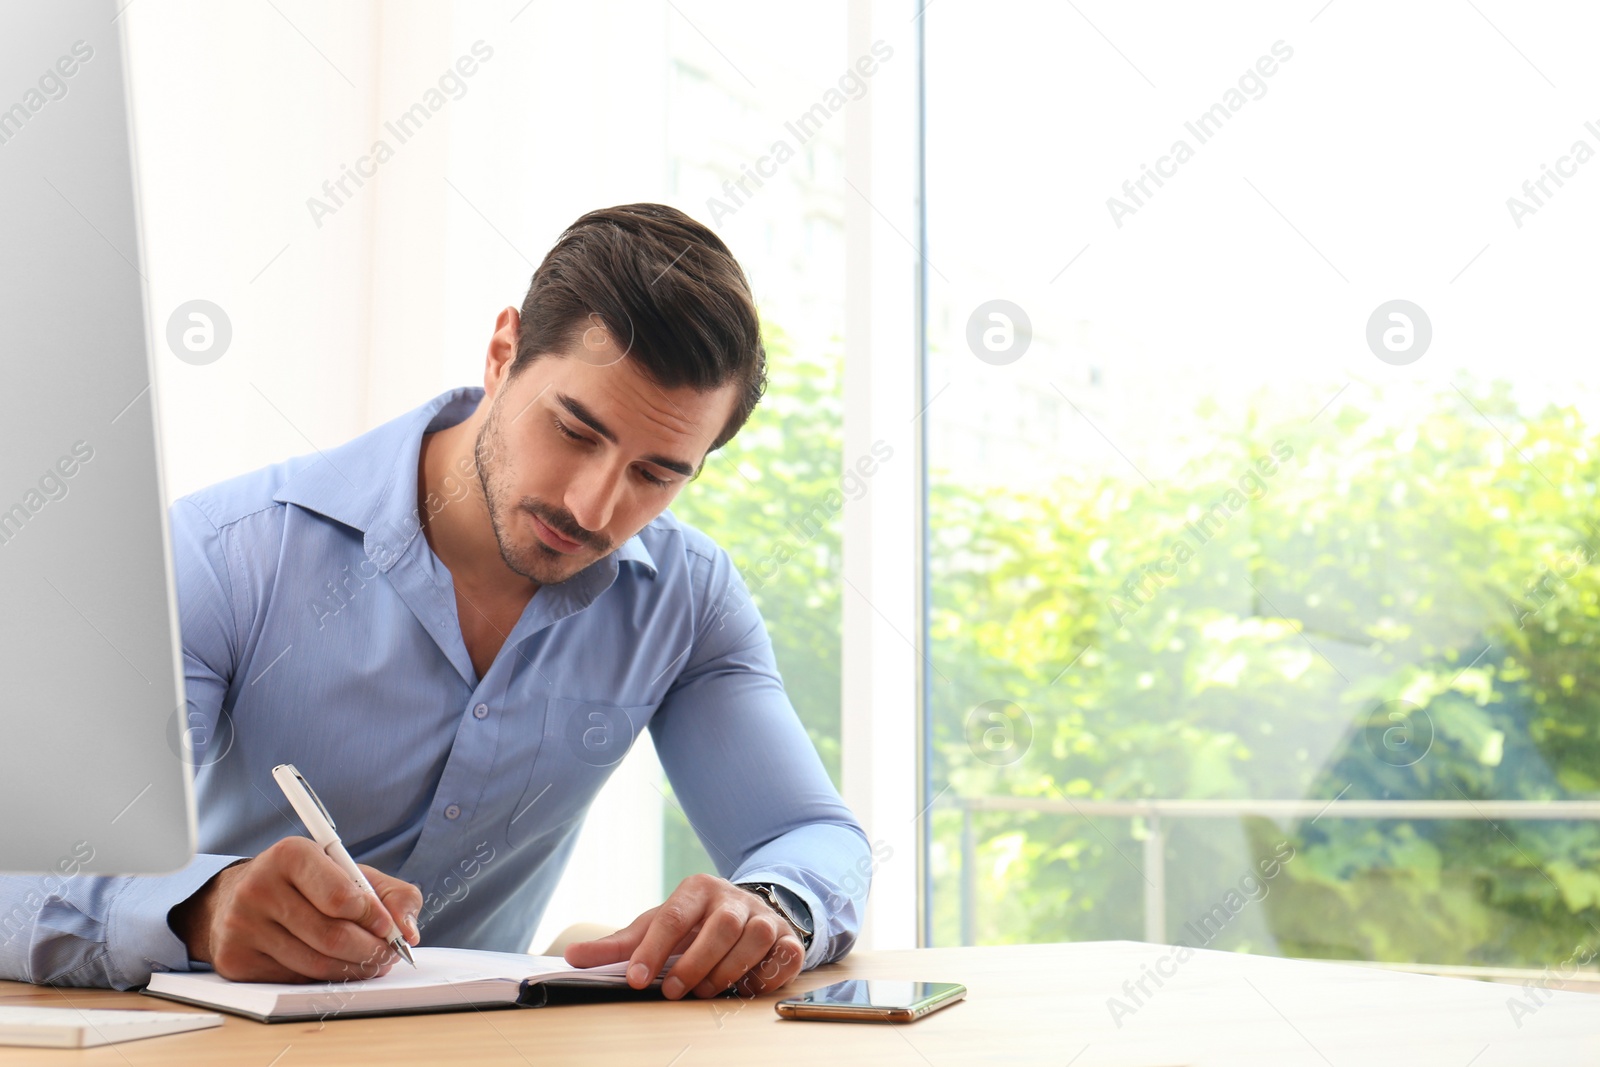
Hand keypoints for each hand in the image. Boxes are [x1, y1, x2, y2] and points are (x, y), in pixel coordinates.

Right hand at [168, 837, 422, 982]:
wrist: (238, 895)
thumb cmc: (306, 883)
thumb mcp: (349, 872)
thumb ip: (392, 894)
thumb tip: (409, 931)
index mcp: (291, 855)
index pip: (341, 897)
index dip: (373, 918)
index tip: (389, 928)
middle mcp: (259, 887)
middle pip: (331, 936)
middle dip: (371, 950)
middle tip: (388, 953)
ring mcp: (242, 925)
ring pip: (314, 964)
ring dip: (353, 969)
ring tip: (370, 962)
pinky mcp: (235, 959)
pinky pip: (293, 980)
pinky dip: (324, 979)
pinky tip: (336, 968)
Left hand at [563, 874, 805, 999]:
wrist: (745, 914)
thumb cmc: (693, 925)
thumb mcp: (655, 928)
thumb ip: (617, 946)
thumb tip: (571, 957)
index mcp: (697, 890)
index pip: (672, 917)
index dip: (652, 950)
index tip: (635, 980)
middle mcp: (733, 898)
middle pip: (720, 926)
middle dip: (694, 964)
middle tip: (672, 992)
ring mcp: (764, 916)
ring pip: (755, 938)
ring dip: (727, 972)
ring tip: (704, 992)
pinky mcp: (788, 938)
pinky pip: (785, 954)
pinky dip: (765, 975)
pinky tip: (743, 986)